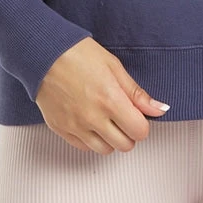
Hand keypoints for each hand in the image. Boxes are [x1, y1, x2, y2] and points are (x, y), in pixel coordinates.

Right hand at [34, 36, 170, 153]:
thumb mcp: (113, 66)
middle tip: (121, 115)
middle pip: (125, 145)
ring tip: (104, 117)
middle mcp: (93, 117)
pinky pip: (83, 147)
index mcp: (110, 99)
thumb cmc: (77, 54)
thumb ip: (136, 93)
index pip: (140, 131)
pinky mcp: (60, 129)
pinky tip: (89, 120)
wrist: (43, 53)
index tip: (136, 114)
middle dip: (128, 132)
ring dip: (110, 138)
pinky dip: (91, 139)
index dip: (141, 123)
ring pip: (105, 150)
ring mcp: (75, 126)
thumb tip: (159, 109)